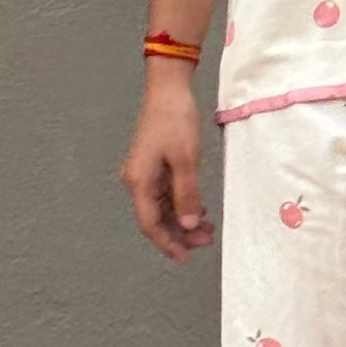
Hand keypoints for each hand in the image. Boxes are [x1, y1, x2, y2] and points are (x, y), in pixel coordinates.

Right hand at [120, 76, 216, 260]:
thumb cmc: (175, 120)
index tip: (186, 257)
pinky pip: (165, 194)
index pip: (150, 224)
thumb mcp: (186, 159)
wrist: (168, 89)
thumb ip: (187, 194)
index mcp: (139, 182)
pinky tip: (200, 209)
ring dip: (183, 220)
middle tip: (208, 240)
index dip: (168, 243)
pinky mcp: (153, 166)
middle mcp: (136, 181)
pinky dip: (181, 204)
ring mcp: (144, 173)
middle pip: (155, 219)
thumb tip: (188, 224)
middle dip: (180, 234)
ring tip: (208, 228)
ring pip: (162, 208)